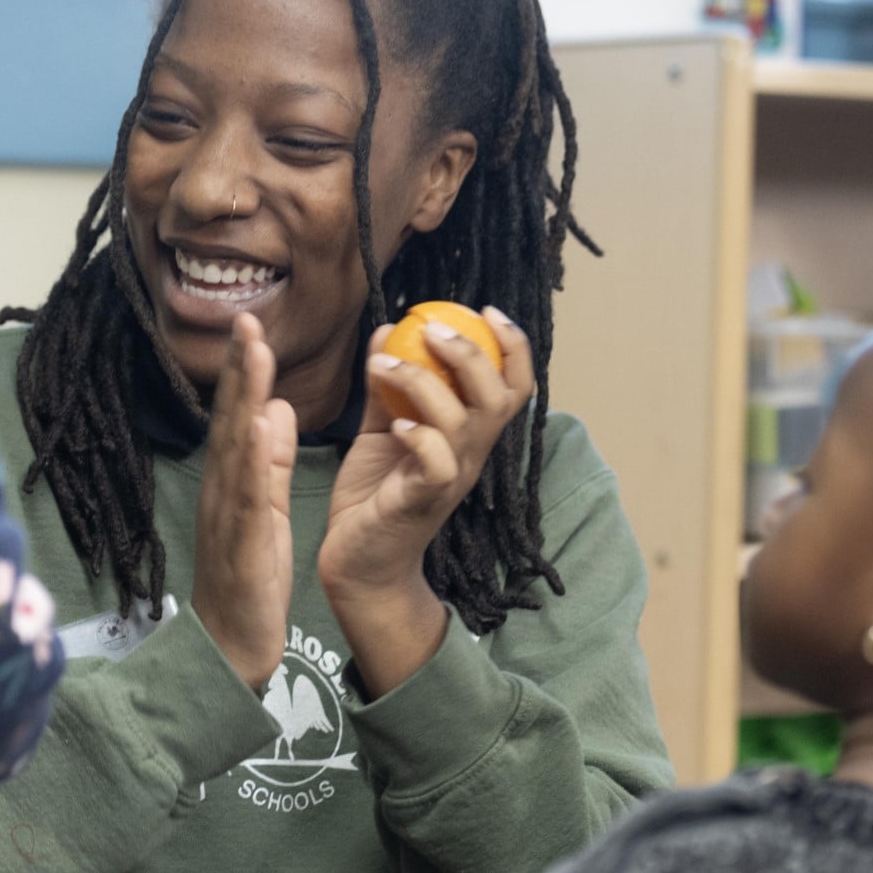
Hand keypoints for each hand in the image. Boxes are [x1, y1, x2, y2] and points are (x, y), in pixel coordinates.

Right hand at [192, 314, 296, 690]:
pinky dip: (251, 460)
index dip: (246, 370)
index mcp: (233, 480)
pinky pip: (245, 496)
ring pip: (234, 448)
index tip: (253, 325)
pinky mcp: (239, 542)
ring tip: (255, 355)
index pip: (240, 415)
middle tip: (247, 319)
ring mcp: (226, 514)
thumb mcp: (265, 508)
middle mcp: (223, 488)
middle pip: (231, 419)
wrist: (232, 644)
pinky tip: (260, 429)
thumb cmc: (247, 576)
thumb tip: (279, 408)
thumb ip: (271, 460)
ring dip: (243, 399)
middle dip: (240, 369)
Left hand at [319, 308, 532, 693]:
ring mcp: (451, 479)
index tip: (487, 310)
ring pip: (464, 421)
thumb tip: (388, 328)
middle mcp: (471, 455)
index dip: (514, 345)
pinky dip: (419, 436)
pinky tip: (393, 425)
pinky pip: (437, 463)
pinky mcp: (423, 501)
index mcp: (470, 434)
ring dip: (425, 382)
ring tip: (385, 365)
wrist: (358, 562)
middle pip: (499, 396)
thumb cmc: (375, 493)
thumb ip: (387, 383)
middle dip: (471, 353)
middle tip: (430, 328)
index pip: (514, 385)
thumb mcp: (382, 427)